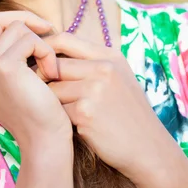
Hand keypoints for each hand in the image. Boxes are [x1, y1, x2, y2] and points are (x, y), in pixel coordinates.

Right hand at [0, 0, 72, 148]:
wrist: (45, 141)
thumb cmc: (36, 109)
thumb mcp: (11, 78)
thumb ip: (2, 53)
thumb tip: (13, 22)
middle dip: (21, 19)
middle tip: (45, 29)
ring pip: (14, 27)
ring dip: (40, 41)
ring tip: (49, 66)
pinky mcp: (2, 67)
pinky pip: (28, 37)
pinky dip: (46, 49)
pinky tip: (51, 72)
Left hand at [46, 32, 173, 177]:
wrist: (149, 149)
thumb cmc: (128, 113)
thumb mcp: (118, 77)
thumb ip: (91, 61)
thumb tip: (51, 51)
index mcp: (110, 56)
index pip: (65, 38)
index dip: (45, 48)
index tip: (38, 61)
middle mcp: (103, 68)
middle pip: (55, 64)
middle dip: (44, 78)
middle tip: (42, 92)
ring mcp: (94, 90)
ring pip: (53, 88)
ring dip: (52, 101)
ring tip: (61, 111)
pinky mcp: (85, 112)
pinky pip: (57, 109)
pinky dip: (60, 118)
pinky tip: (70, 126)